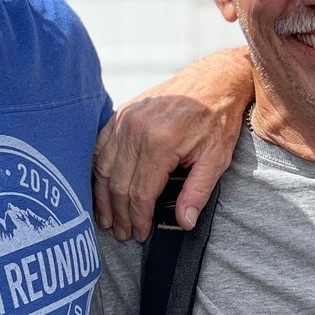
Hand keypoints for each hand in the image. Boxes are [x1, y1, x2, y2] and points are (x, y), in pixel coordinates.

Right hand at [94, 50, 252, 240]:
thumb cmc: (217, 119)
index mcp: (160, 141)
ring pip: (103, 168)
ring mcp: (124, 118)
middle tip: (122, 233)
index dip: (138, 218)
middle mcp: (136, 129)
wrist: (214, 79)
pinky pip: (99, 148)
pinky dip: (97, 172)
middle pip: (118, 184)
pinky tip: (100, 190)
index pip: (140, 192)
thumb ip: (197, 192)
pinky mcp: (120, 113)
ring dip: (103, 197)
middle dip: (119, 214)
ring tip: (108, 220)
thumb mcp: (216, 158)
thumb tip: (184, 223)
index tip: (140, 234)